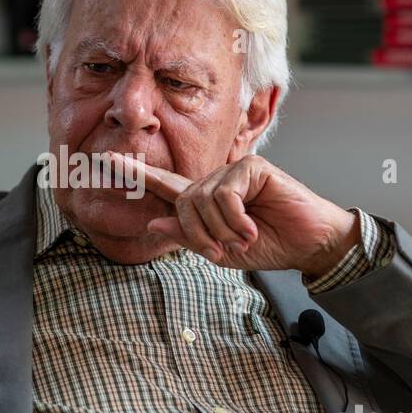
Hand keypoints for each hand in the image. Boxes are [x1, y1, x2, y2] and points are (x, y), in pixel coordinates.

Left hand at [106, 152, 359, 277]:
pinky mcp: (252, 167)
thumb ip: (187, 236)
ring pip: (201, 200)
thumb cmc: (269, 245)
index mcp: (203, 202)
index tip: (104, 161)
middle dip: (199, 234)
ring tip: (244, 239)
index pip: (163, 185)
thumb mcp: (221, 250)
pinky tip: (252, 228)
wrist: (307, 245)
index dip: (134, 174)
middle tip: (223, 251)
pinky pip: (224, 194)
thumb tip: (153, 222)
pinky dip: (235, 219)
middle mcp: (214, 183)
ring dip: (220, 230)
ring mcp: (233, 172)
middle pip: (182, 202)